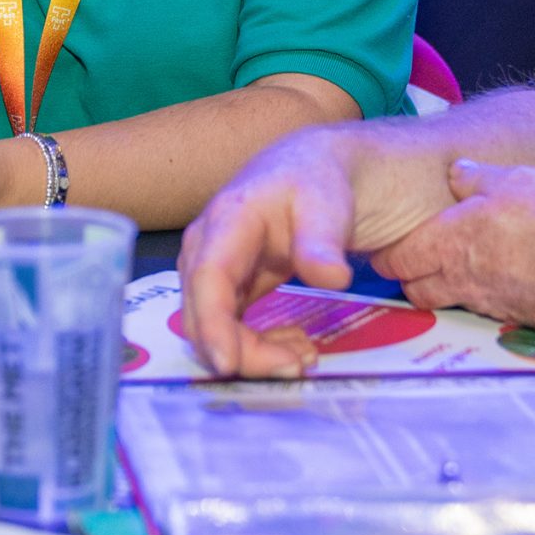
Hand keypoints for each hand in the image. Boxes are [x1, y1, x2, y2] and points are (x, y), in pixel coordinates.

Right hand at [178, 125, 445, 377]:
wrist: (313, 170)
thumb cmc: (317, 182)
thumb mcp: (327, 203)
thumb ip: (323, 241)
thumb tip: (331, 279)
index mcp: (228, 220)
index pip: (208, 278)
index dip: (212, 325)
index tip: (228, 365)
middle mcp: (206, 248)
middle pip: (203, 313)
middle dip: (244, 352)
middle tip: (299, 364)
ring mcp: (210, 269)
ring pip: (212, 328)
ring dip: (253, 353)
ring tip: (305, 355)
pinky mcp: (225, 287)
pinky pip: (227, 329)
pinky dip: (257, 346)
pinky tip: (294, 344)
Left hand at [370, 158, 534, 337]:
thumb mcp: (516, 181)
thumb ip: (479, 178)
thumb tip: (456, 171)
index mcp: (447, 242)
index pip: (396, 258)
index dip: (387, 253)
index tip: (386, 246)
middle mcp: (457, 278)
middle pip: (412, 288)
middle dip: (407, 275)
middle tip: (410, 261)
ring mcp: (485, 302)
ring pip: (443, 301)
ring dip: (439, 288)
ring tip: (449, 269)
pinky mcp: (513, 316)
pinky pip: (479, 307)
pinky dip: (477, 295)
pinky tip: (495, 280)